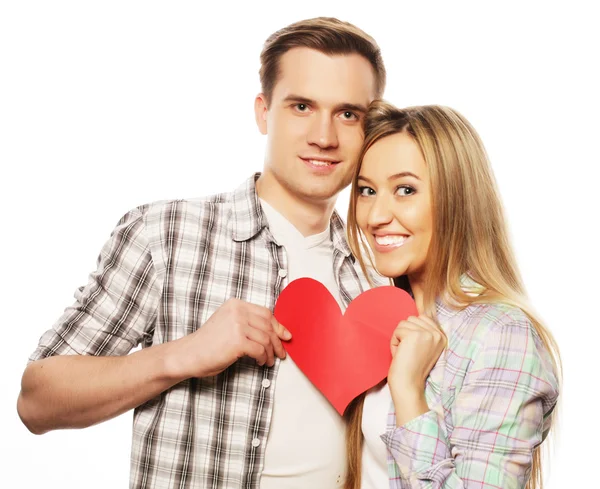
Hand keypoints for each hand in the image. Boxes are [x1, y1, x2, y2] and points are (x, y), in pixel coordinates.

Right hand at [170, 298, 291, 378]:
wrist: (188, 354)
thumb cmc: (208, 343)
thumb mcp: (228, 324)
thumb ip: (248, 323)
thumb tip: (274, 332)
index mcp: (236, 304)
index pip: (266, 313)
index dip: (278, 326)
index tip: (285, 336)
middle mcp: (237, 311)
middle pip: (268, 326)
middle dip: (277, 342)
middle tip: (280, 353)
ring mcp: (237, 325)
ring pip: (266, 339)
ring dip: (270, 353)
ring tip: (268, 361)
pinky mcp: (237, 341)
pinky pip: (260, 350)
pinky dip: (263, 358)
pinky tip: (260, 362)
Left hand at [388, 315, 446, 394]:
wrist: (408, 384)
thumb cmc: (412, 367)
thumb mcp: (425, 347)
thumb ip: (424, 331)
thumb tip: (414, 316)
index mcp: (442, 336)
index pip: (422, 318)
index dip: (412, 332)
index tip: (415, 349)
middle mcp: (437, 334)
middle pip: (411, 319)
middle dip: (405, 334)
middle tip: (409, 352)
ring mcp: (427, 334)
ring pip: (403, 324)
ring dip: (399, 338)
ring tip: (405, 353)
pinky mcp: (414, 335)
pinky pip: (397, 331)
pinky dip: (394, 342)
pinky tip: (400, 354)